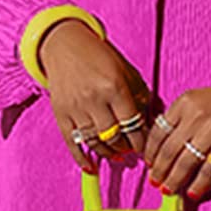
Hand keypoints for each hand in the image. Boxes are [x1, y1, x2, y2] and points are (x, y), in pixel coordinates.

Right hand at [38, 19, 151, 172]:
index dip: (142, 141)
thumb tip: (149, 123)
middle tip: (132, 150)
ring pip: (95, 143)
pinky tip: (90, 167)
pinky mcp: (61, 114)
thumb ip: (138, 95)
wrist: (64, 44)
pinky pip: (72, 142)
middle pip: (115, 137)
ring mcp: (76, 108)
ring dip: (108, 153)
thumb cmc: (98, 56)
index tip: (146, 148)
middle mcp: (94, 99)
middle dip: (126, 148)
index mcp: (114, 87)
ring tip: (117, 154)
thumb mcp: (125, 70)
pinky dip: (81, 157)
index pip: (133, 124)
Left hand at [143, 72, 210, 199]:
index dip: (150, 152)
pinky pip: (208, 170)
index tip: (148, 164)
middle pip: (169, 150)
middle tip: (155, 182)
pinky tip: (193, 192)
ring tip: (169, 190)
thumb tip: (162, 146)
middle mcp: (195, 115)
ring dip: (175, 180)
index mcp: (184, 102)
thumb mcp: (197, 99)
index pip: (159, 132)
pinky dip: (199, 184)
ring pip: (185, 163)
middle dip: (160, 171)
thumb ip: (180, 118)